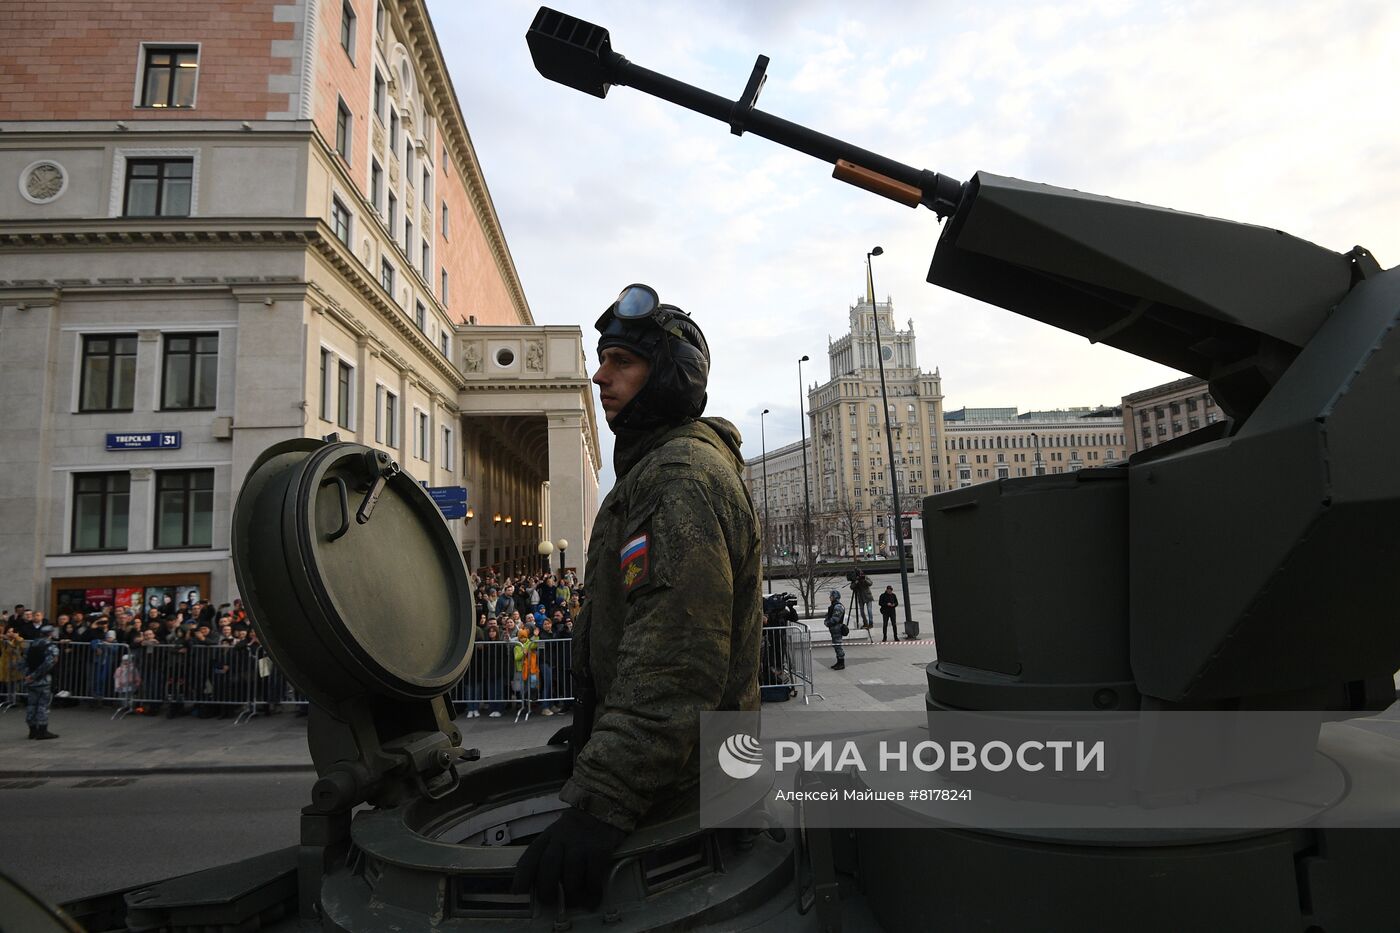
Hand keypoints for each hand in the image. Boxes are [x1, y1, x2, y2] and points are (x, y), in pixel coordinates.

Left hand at [511, 807, 626, 909]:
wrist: (605, 806)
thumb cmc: (579, 828)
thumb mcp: (558, 834)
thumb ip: (549, 854)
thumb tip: (541, 884)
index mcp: (548, 836)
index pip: (530, 856)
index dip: (522, 876)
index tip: (518, 892)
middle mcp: (562, 839)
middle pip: (548, 867)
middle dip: (547, 889)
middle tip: (551, 902)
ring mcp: (581, 844)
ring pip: (570, 875)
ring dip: (571, 894)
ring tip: (574, 902)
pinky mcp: (599, 849)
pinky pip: (592, 876)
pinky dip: (592, 891)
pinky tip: (592, 899)